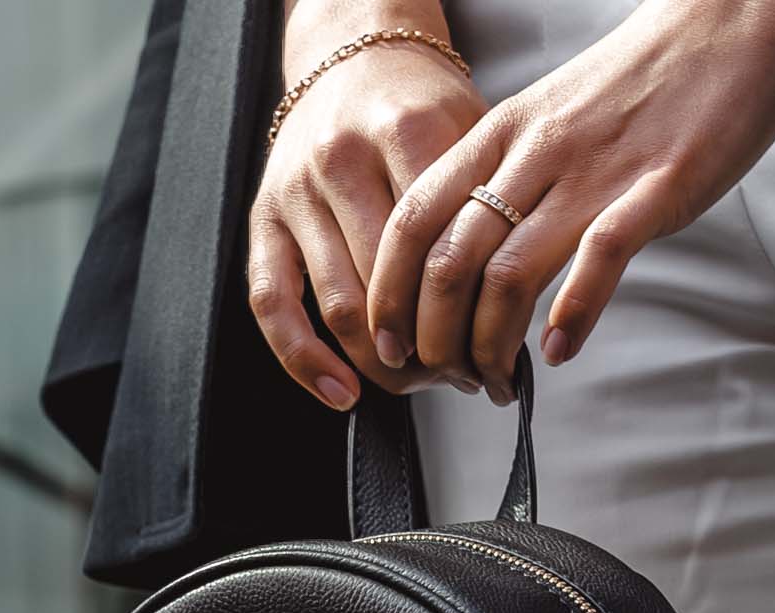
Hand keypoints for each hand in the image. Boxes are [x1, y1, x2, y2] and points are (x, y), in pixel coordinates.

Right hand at [248, 4, 489, 409]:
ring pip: (340, 304)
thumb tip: (511, 317)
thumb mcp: (472, 136)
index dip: (469, 316)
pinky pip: (272, 303)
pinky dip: (305, 361)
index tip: (490, 351)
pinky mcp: (263, 215)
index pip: (442, 251)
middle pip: (390, 285)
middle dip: (428, 347)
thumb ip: (488, 211)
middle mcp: (344, 158)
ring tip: (414, 379)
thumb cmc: (422, 108)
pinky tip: (342, 394)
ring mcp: (298, 190)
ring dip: (380, 361)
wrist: (355, 56)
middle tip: (457, 375)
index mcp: (406, 131)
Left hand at [365, 0, 774, 397]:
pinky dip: (571, 314)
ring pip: (507, 271)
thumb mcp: (553, 118)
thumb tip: (479, 255)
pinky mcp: (657, 188)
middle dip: (434, 338)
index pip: (415, 219)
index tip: (389, 343)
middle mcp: (537, 152)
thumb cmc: (647, 79)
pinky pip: (599, 258)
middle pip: (449, 259)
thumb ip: (514, 179)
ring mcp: (595, 172)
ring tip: (498, 383)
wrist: (734, 18)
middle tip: (446, 379)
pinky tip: (558, 351)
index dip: (389, 293)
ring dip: (491, 345)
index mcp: (504, 133)